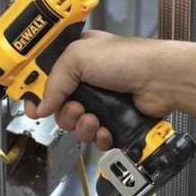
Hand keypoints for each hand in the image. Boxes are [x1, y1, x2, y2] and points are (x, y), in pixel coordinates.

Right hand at [25, 31, 176, 149]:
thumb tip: (40, 107)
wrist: (162, 80)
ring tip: (96, 119)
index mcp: (76, 62)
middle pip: (60, 109)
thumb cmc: (127, 59)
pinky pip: (96, 138)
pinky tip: (107, 130)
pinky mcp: (114, 121)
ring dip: (82, 127)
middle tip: (77, 108)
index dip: (37, 96)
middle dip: (66, 114)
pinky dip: (99, 137)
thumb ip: (53, 82)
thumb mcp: (79, 57)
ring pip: (77, 126)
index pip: (47, 81)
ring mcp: (101, 103)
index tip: (33, 108)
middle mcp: (87, 83)